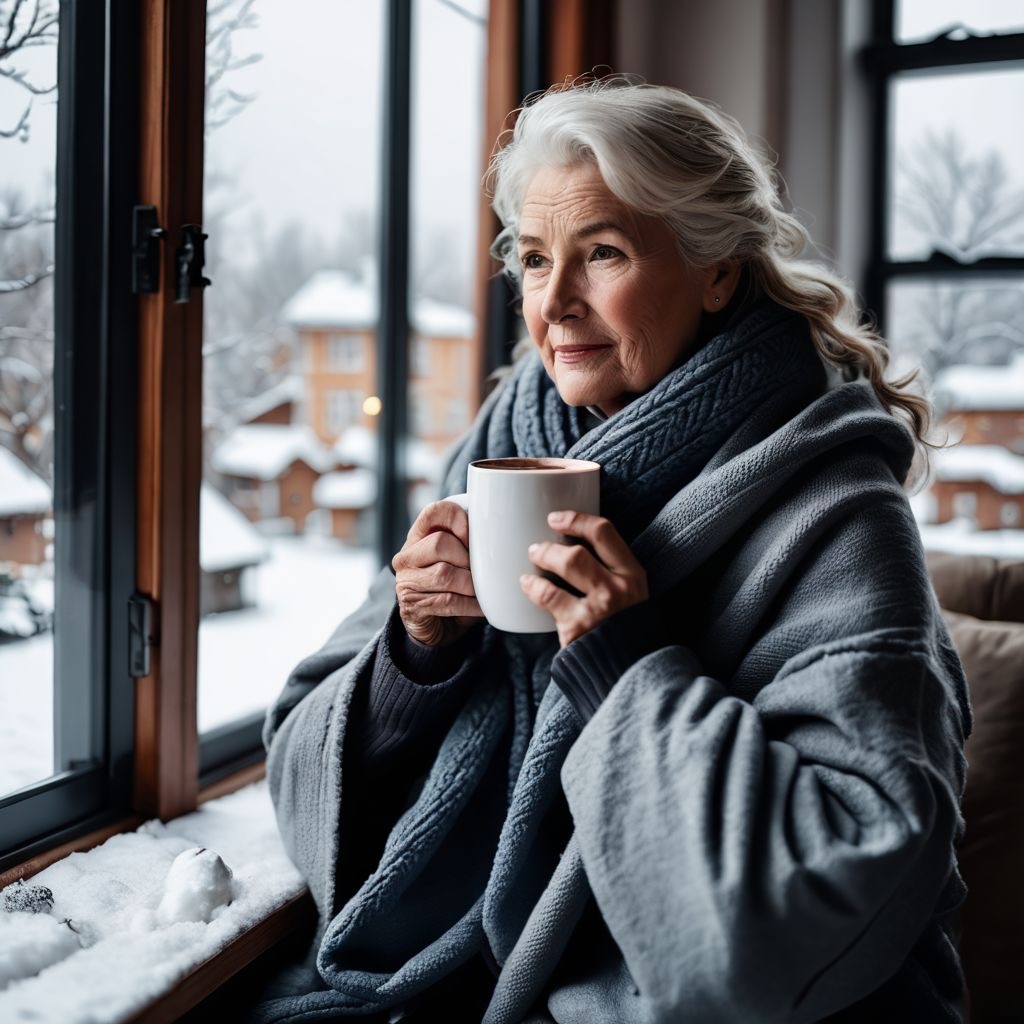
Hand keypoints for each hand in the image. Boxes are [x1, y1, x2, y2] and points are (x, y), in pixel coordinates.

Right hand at [392, 500, 483, 646]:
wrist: (436, 627)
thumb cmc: (455, 587)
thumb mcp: (461, 560)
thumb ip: (472, 544)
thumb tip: (506, 535)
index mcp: (419, 537)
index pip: (433, 512)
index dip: (457, 519)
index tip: (473, 537)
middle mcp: (407, 556)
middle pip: (439, 543)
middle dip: (467, 560)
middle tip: (480, 573)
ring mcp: (406, 581)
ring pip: (444, 574)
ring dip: (471, 585)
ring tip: (482, 591)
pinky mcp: (411, 606)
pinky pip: (448, 601)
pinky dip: (471, 605)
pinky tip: (481, 607)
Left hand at [520, 510, 647, 647]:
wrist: (629, 669)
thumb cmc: (623, 627)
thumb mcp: (630, 594)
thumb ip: (610, 570)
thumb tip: (570, 543)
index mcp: (633, 574)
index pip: (604, 532)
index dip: (576, 520)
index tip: (556, 518)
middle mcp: (619, 588)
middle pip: (578, 550)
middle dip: (551, 545)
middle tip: (537, 547)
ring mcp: (599, 608)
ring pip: (566, 565)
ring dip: (542, 558)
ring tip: (532, 560)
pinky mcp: (578, 627)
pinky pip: (548, 595)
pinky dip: (533, 586)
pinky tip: (527, 584)